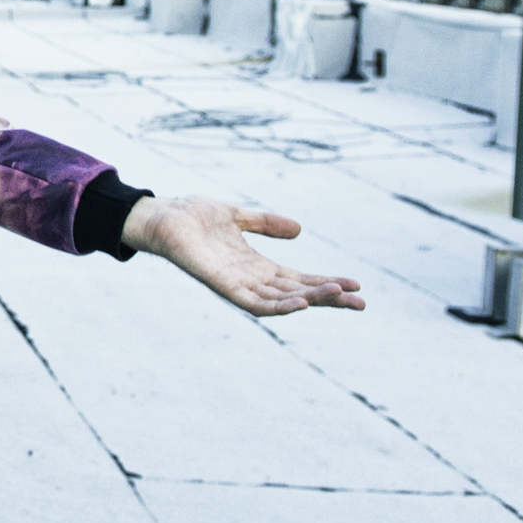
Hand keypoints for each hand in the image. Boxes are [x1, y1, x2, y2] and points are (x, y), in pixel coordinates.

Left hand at [123, 195, 364, 315]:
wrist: (161, 216)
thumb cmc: (193, 217)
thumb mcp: (238, 216)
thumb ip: (266, 223)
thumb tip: (299, 230)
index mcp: (256, 266)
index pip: (299, 280)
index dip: (326, 282)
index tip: (356, 285)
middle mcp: (250, 279)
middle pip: (297, 294)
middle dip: (329, 299)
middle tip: (361, 303)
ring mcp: (236, 284)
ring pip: (281, 300)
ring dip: (310, 300)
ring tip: (339, 296)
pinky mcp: (221, 283)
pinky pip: (253, 302)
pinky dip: (278, 306)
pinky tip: (301, 303)